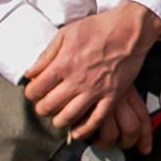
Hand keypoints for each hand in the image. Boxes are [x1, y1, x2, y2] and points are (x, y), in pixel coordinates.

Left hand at [23, 0, 160, 142]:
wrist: (129, 29)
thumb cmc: (99, 28)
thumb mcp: (66, 33)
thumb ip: (47, 54)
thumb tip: (31, 72)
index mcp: (64, 63)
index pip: (36, 89)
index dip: (30, 94)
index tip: (34, 93)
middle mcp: (78, 79)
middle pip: (49, 106)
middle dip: (42, 109)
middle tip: (44, 106)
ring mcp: (96, 89)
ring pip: (69, 117)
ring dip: (58, 121)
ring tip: (58, 117)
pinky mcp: (112, 95)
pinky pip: (96, 119)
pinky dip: (84, 130)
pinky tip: (78, 131)